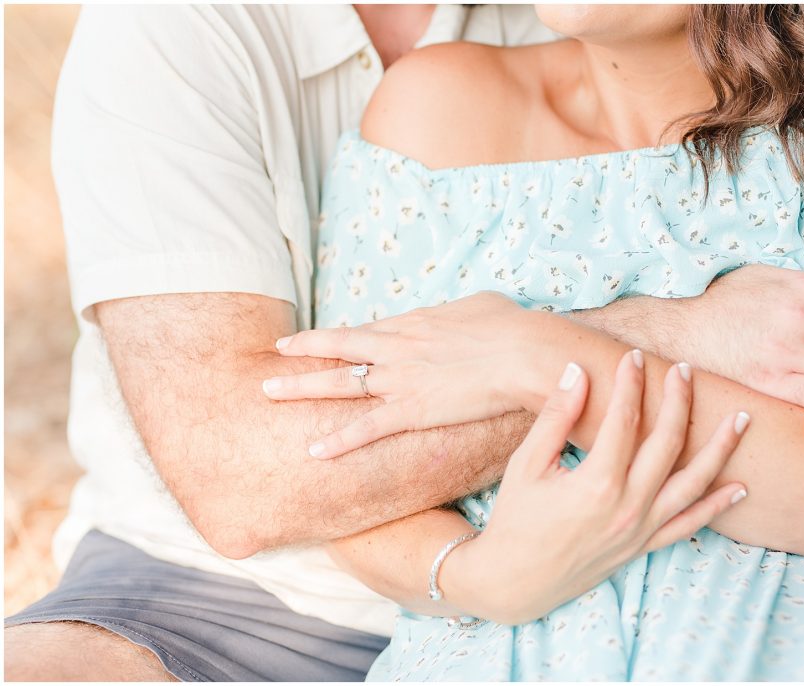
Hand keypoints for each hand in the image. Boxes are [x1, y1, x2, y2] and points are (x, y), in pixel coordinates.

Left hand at [264, 292, 543, 458]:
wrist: (521, 353)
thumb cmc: (512, 326)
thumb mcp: (483, 305)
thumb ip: (462, 313)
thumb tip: (465, 317)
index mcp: (414, 322)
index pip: (368, 330)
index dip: (343, 336)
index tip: (324, 339)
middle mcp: (397, 348)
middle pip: (338, 347)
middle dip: (305, 350)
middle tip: (277, 352)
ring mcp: (399, 379)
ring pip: (338, 384)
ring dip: (301, 388)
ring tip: (269, 392)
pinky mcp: (411, 411)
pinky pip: (366, 429)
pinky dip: (338, 440)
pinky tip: (314, 450)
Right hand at [445, 351, 748, 625]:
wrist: (513, 582)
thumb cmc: (515, 520)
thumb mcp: (526, 464)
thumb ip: (556, 417)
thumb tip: (578, 371)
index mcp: (597, 484)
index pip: (624, 419)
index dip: (630, 383)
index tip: (633, 357)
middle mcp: (628, 507)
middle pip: (668, 442)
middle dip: (679, 400)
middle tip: (683, 369)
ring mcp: (641, 530)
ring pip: (694, 483)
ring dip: (720, 449)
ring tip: (742, 418)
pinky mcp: (643, 546)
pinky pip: (689, 525)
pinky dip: (717, 506)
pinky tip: (740, 487)